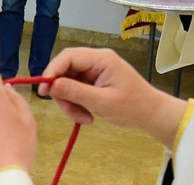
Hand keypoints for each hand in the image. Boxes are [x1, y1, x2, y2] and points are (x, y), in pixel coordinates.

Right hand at [39, 47, 187, 147]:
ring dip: (70, 103)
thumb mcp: (102, 102)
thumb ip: (76, 92)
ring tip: (83, 119)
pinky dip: (76, 105)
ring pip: (68, 83)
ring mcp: (94, 71)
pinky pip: (75, 91)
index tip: (43, 92)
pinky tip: (87, 117)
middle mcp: (96, 61)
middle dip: (62, 93)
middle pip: (65, 70)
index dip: (52, 72)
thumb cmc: (132, 107)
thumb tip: (52, 86)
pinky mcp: (93, 82)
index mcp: (101, 59)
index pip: (68, 57)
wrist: (150, 114)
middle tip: (68, 111)